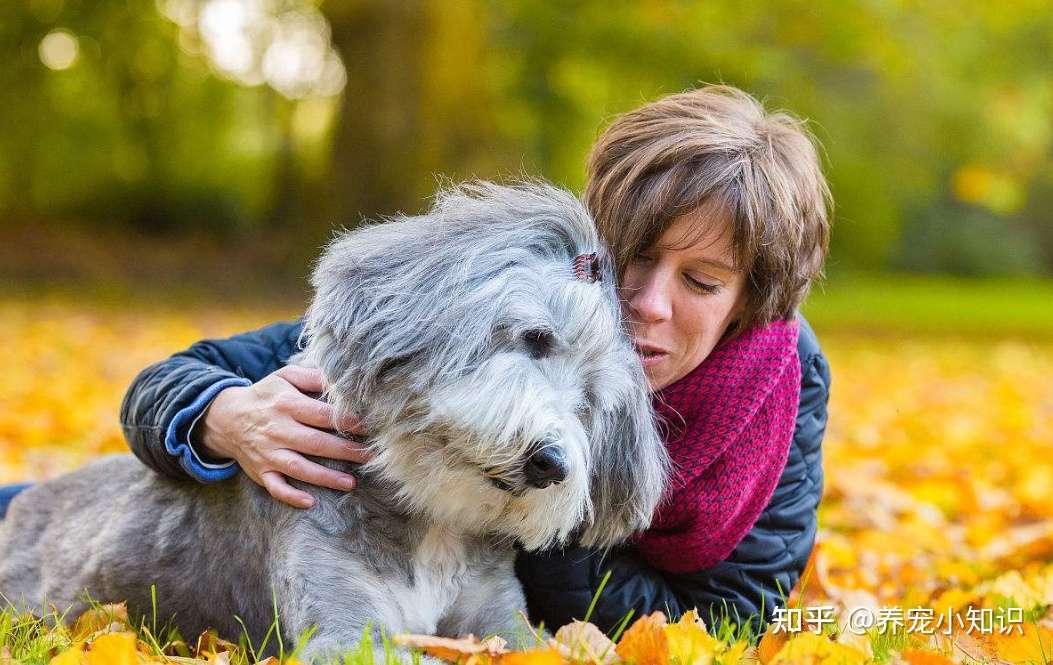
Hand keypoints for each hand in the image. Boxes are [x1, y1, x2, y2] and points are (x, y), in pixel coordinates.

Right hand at [195, 365, 371, 508]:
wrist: (225, 418)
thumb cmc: (265, 396)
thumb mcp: (285, 377)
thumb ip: (312, 377)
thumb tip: (341, 379)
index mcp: (287, 405)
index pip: (323, 415)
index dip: (348, 421)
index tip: (370, 427)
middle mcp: (278, 430)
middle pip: (317, 443)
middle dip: (346, 451)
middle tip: (372, 456)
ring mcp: (269, 453)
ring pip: (300, 468)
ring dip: (326, 477)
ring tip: (351, 483)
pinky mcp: (261, 471)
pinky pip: (275, 487)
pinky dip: (290, 496)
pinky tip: (310, 502)